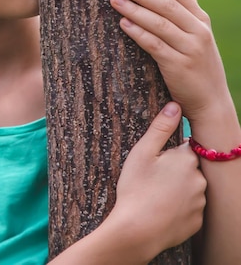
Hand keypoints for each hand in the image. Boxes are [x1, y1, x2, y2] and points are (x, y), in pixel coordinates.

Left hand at [110, 0, 229, 121]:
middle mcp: (198, 32)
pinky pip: (154, 45)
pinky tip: (124, 24)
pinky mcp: (178, 66)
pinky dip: (138, 33)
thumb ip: (190, 5)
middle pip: (167, 6)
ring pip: (159, 24)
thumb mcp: (200, 32)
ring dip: (135, 10)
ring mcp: (190, 49)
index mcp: (201, 20)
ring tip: (115, 0)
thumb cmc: (199, 63)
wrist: (211, 102)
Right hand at [113, 102, 205, 259]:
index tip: (156, 160)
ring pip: (191, 188)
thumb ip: (160, 127)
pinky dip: (179, 207)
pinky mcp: (197, 222)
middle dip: (174, 170)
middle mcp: (200, 179)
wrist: (136, 231)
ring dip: (178, 188)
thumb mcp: (142, 152)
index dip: (169, 152)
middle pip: (188, 167)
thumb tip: (175, 105)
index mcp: (187, 159)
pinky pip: (190, 208)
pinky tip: (162, 209)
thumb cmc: (136, 188)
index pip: (185, 146)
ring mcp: (200, 202)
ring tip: (155, 195)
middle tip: (152, 178)